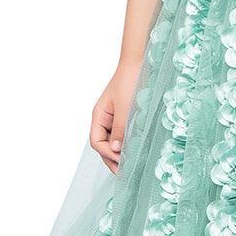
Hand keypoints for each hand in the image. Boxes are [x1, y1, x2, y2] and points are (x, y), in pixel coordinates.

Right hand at [90, 60, 139, 174]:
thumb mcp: (125, 107)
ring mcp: (115, 118)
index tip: (121, 160)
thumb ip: (120, 129)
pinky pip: (123, 134)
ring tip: (130, 166)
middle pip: (103, 145)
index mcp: (99, 116)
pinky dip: (127, 144)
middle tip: (124, 173)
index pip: (97, 142)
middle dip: (112, 159)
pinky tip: (136, 150)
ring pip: (113, 141)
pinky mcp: (126, 116)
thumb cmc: (130, 81)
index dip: (107, 154)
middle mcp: (104, 119)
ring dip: (120, 153)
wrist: (139, 63)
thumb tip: (115, 151)